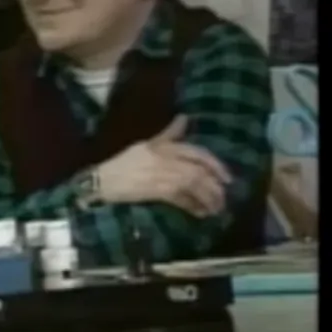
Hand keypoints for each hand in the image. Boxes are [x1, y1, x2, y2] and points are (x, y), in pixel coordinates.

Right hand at [96, 115, 232, 217]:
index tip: (228, 179)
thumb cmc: (125, 163)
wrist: (104, 181)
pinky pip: (181, 200)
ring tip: (216, 209)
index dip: (215, 166)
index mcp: (165, 147)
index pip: (197, 153)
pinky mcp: (156, 192)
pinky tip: (200, 214)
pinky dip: (193, 207)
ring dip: (208, 198)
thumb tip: (185, 118)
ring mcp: (162, 176)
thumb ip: (169, 134)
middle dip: (215, 187)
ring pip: (193, 186)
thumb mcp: (147, 144)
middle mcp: (166, 159)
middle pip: (199, 172)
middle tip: (224, 199)